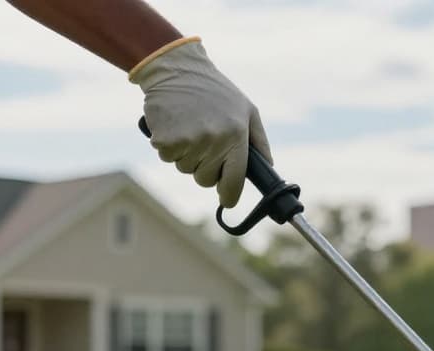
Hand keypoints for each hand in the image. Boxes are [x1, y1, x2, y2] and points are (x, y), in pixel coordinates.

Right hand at [130, 37, 271, 207]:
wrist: (177, 68)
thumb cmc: (215, 91)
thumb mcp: (247, 110)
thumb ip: (259, 141)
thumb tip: (267, 167)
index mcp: (236, 136)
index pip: (234, 181)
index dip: (229, 195)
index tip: (227, 199)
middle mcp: (214, 141)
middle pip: (205, 179)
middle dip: (204, 167)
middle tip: (203, 142)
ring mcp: (189, 141)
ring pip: (185, 169)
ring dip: (185, 155)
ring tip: (189, 127)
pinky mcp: (165, 140)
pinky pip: (166, 157)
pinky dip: (168, 146)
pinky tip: (174, 125)